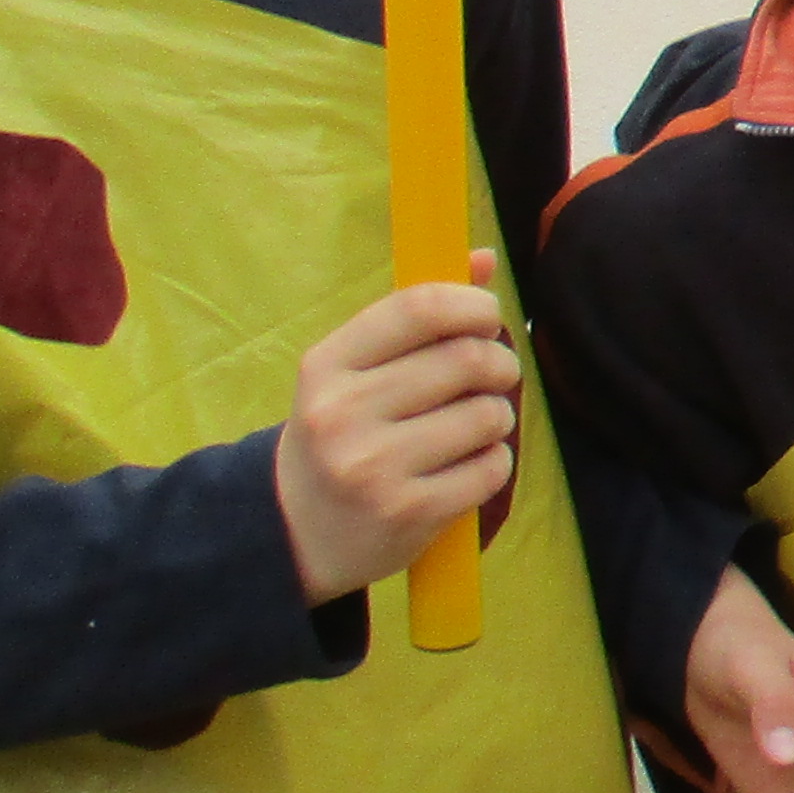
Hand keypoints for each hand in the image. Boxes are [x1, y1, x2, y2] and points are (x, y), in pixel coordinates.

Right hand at [272, 260, 522, 603]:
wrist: (294, 534)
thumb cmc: (340, 435)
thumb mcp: (355, 372)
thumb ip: (417, 316)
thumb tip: (484, 258)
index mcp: (327, 365)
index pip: (419, 308)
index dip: (472, 304)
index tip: (486, 317)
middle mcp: (343, 413)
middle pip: (466, 359)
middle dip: (499, 363)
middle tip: (494, 375)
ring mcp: (373, 466)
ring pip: (487, 414)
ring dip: (498, 416)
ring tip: (476, 425)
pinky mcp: (407, 512)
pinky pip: (490, 469)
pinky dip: (495, 463)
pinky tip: (468, 467)